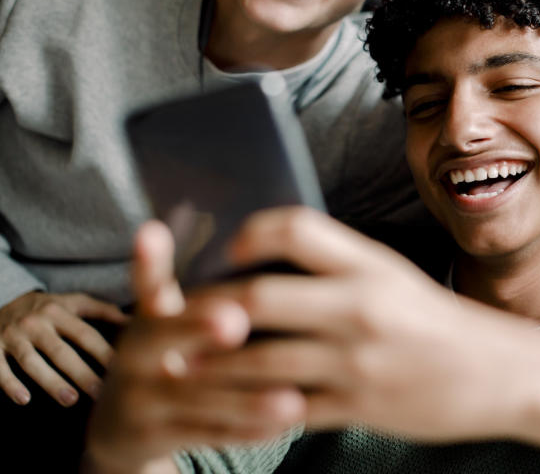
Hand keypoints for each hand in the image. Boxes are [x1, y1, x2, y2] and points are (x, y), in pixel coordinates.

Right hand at [0, 290, 127, 405]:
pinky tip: (24, 399)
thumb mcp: (72, 302)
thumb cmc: (45, 307)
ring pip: (31, 362)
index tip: (121, 370)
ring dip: (50, 382)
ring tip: (70, 399)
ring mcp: (12, 336)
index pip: (85, 335)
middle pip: (61, 351)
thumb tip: (134, 321)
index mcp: (58, 312)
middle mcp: (35, 323)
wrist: (0, 298)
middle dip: (81, 373)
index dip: (103, 352)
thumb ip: (102, 310)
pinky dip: (10, 384)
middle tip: (100, 393)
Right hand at [84, 222, 304, 472]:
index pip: (145, 284)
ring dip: (245, 398)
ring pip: (195, 397)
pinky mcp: (153, 438)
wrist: (123, 427)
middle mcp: (134, 356)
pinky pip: (206, 434)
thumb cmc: (165, 356)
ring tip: (290, 399)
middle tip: (234, 320)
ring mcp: (140, 400)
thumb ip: (179, 282)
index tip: (153, 231)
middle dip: (198, 326)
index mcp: (147, 319)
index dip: (147, 261)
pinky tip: (286, 422)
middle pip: (165, 337)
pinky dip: (247, 430)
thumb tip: (192, 227)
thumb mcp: (164, 320)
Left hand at [189, 207, 539, 454]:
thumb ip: (341, 268)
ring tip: (178, 365)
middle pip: (258, 298)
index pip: (295, 229)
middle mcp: (360, 307)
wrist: (500, 372)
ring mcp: (357, 361)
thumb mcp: (396, 277)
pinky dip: (248, 411)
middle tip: (176, 314)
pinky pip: (285, 411)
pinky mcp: (358, 407)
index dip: (250, 232)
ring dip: (210, 366)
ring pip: (258, 363)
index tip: (226, 247)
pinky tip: (224, 409)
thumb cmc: (440, 321)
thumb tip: (275, 262)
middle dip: (206, 310)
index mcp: (371, 266)